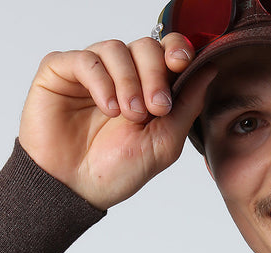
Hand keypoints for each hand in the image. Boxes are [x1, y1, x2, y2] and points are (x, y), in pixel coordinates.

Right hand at [18, 34, 214, 208]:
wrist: (76, 190)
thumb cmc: (117, 171)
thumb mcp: (164, 142)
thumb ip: (188, 105)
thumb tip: (210, 69)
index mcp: (146, 88)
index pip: (165, 51)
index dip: (176, 49)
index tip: (181, 64)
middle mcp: (119, 75)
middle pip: (145, 46)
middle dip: (155, 74)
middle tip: (155, 109)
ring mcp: (90, 72)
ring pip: (116, 48)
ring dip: (129, 82)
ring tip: (128, 115)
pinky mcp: (61, 71)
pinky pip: (87, 59)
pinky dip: (101, 81)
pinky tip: (107, 108)